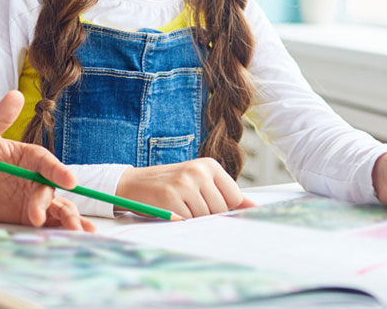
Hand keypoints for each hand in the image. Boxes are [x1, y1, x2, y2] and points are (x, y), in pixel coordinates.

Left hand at [0, 90, 94, 230]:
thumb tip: (15, 94)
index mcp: (32, 157)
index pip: (48, 164)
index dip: (59, 171)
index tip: (69, 179)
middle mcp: (39, 178)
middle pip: (52, 190)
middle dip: (54, 204)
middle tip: (42, 216)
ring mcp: (37, 198)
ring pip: (58, 208)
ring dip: (67, 219)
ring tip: (72, 232)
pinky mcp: (32, 216)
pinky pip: (51, 222)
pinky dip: (63, 228)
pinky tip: (77, 236)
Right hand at [115, 158, 254, 218]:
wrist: (132, 184)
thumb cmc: (169, 184)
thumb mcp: (199, 181)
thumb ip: (225, 193)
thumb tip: (253, 207)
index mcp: (209, 165)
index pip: (234, 198)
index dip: (222, 206)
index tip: (206, 202)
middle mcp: (198, 171)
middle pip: (221, 210)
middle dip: (207, 213)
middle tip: (188, 202)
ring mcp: (184, 184)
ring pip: (206, 217)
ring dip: (193, 217)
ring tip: (179, 204)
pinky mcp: (171, 198)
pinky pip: (189, 221)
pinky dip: (181, 220)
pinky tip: (170, 209)